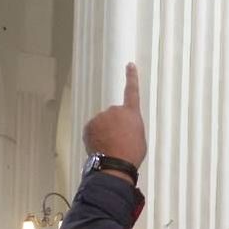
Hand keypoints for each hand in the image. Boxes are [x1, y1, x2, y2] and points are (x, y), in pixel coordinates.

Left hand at [82, 63, 146, 179]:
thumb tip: (122, 128)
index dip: (131, 78)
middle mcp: (115, 110)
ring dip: (104, 131)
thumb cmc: (132, 153)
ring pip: (102, 123)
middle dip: (114, 124)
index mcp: (131, 113)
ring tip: (110, 146)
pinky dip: (95, 137)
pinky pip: (93, 130)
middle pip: (114, 115)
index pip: (132, 91)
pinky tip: (101, 147)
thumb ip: (130, 126)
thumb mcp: (139, 137)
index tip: (130, 65)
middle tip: (119, 140)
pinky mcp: (89, 125)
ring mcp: (100, 117)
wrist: (115, 163)